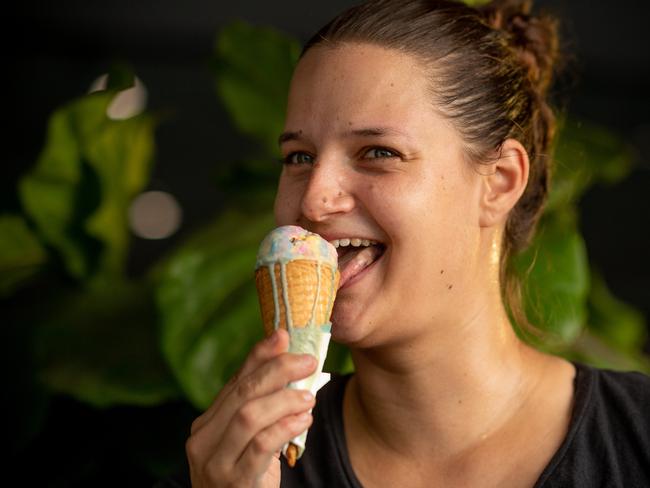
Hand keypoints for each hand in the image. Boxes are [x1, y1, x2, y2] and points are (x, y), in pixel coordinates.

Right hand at [186, 329, 316, 486]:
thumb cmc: (247, 474)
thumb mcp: (250, 437)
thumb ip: (261, 401)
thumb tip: (281, 349)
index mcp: (206, 423)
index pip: (235, 381)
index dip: (260, 356)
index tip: (283, 335)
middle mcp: (202, 440)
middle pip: (242, 393)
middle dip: (277, 371)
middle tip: (308, 360)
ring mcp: (215, 463)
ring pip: (249, 416)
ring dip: (283, 400)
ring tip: (308, 395)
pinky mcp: (234, 482)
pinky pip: (260, 447)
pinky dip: (285, 428)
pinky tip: (303, 420)